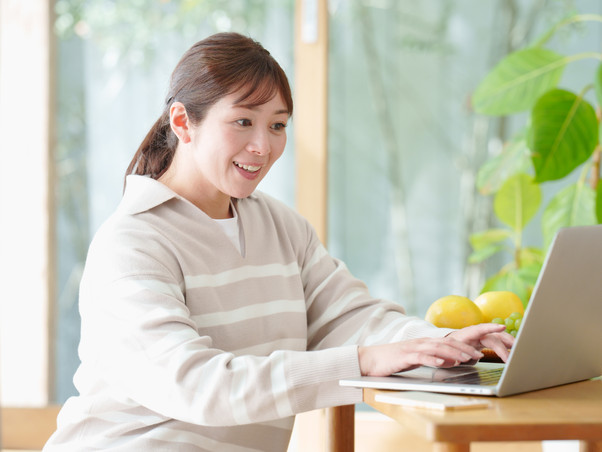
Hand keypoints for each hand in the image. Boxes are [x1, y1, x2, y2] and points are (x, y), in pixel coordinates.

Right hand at [357, 323, 513, 376]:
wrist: (372, 359)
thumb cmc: (396, 360)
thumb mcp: (419, 359)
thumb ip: (435, 358)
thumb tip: (452, 361)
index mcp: (428, 343)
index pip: (452, 340)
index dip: (469, 339)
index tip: (481, 340)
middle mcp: (423, 342)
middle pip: (447, 343)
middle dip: (466, 348)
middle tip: (482, 354)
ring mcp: (414, 348)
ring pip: (437, 350)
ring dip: (453, 354)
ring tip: (467, 359)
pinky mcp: (405, 356)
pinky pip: (420, 357)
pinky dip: (432, 360)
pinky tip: (441, 364)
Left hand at [446, 323, 514, 362]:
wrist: (448, 344)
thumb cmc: (449, 349)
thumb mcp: (452, 351)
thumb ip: (460, 354)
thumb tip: (467, 358)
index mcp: (468, 333)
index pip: (481, 329)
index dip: (491, 328)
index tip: (502, 327)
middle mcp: (478, 333)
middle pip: (495, 336)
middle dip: (506, 343)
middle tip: (514, 353)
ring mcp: (483, 336)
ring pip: (500, 338)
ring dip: (510, 343)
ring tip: (520, 350)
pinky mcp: (486, 340)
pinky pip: (499, 342)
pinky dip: (507, 346)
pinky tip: (515, 350)